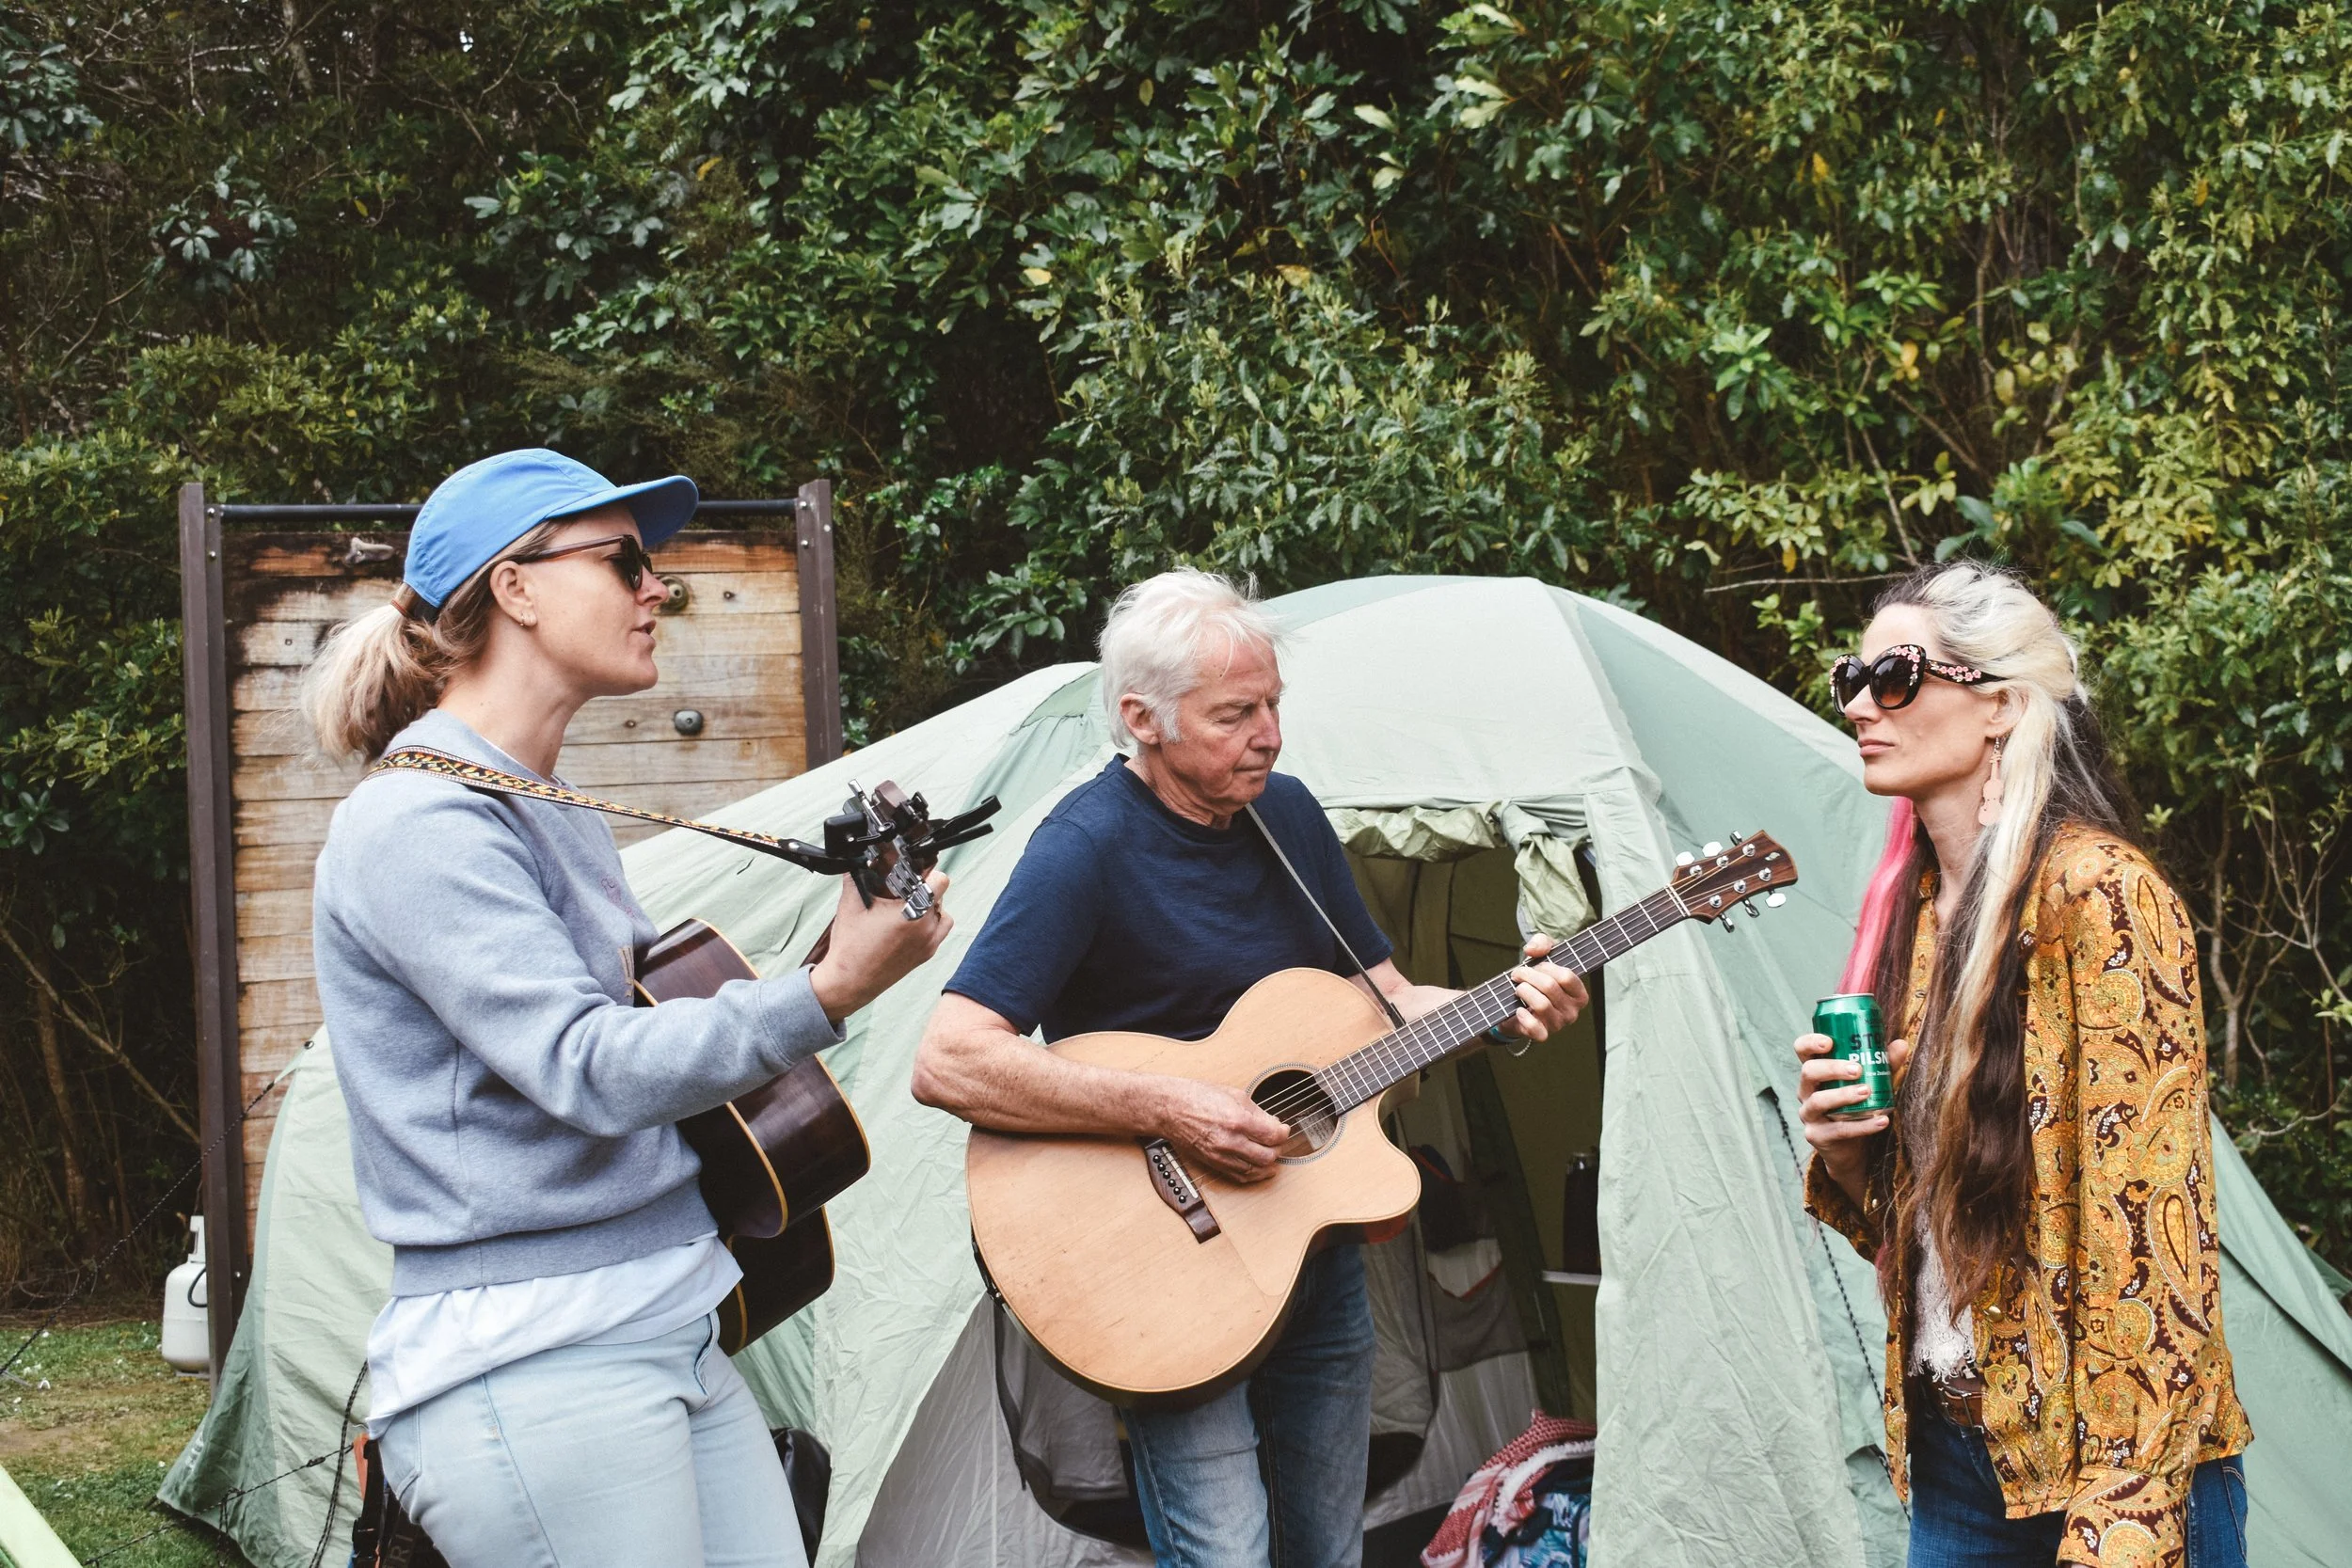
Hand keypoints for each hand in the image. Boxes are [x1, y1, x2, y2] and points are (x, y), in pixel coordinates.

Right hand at [808, 870, 952, 1022]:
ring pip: (943, 914)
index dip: (927, 872)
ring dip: (931, 906)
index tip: (914, 872)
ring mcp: (928, 944)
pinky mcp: (926, 955)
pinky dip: (931, 924)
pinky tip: (911, 923)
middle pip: (940, 896)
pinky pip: (939, 932)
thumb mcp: (850, 904)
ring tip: (909, 905)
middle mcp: (925, 928)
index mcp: (911, 912)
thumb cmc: (850, 948)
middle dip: (924, 888)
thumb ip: (856, 877)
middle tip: (905, 889)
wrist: (849, 982)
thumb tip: (858, 860)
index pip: (939, 881)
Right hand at [1154, 1077, 1289, 1184]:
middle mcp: (1230, 1141)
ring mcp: (1220, 1155)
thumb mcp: (1233, 1094)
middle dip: (1278, 1149)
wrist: (1169, 1108)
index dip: (1284, 1133)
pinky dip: (1254, 1175)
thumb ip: (1257, 1111)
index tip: (1283, 1129)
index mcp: (1237, 1120)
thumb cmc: (1196, 1096)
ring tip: (1271, 1154)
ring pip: (1256, 1170)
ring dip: (1268, 1164)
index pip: (1273, 1135)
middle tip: (1277, 1141)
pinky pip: (1240, 1177)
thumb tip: (1272, 1124)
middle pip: (1268, 1156)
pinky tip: (1259, 1168)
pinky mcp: (1213, 1163)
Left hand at [1499, 935, 1588, 1040]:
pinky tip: (1518, 1009)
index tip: (1534, 965)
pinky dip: (1524, 1017)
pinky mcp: (1542, 1035)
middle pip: (1550, 987)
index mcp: (1578, 994)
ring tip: (1518, 989)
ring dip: (1524, 991)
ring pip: (1541, 1004)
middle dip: (1528, 975)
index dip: (1546, 967)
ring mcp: (1558, 1024)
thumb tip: (1533, 950)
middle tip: (1518, 974)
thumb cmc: (1536, 979)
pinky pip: (1535, 1028)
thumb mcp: (1542, 955)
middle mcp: (1572, 1011)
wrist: (1516, 1005)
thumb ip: (1542, 943)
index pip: (1567, 976)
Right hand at [1795, 1030, 1910, 1194]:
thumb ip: (1883, 1064)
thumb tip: (1901, 1045)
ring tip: (1866, 1092)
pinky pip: (1838, 1129)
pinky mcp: (1818, 1136)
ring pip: (1819, 1100)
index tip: (1829, 1042)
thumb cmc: (1857, 1107)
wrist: (1852, 1149)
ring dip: (1843, 1095)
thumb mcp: (1870, 1082)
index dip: (1810, 1043)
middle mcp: (1806, 1091)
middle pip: (1809, 1072)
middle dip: (1832, 1068)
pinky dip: (1862, 1125)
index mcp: (1815, 1073)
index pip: (1802, 1050)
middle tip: (1857, 1069)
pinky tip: (1881, 1121)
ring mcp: (1809, 1114)